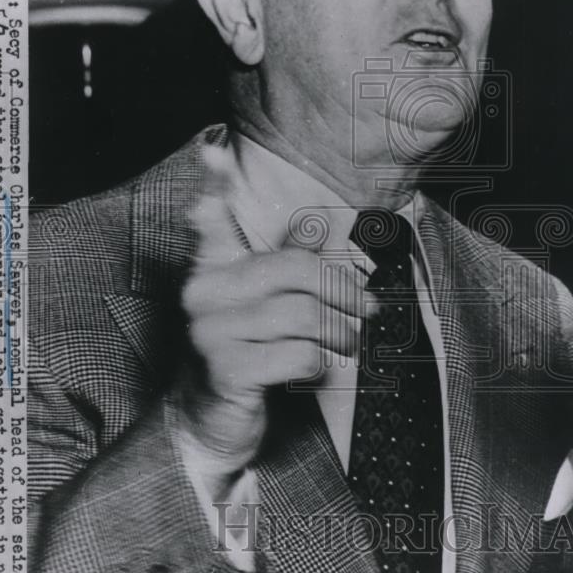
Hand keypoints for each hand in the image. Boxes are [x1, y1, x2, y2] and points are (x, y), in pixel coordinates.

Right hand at [174, 146, 368, 494]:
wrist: (208, 423)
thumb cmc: (243, 355)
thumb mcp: (261, 308)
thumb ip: (284, 264)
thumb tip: (312, 221)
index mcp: (212, 271)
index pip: (210, 222)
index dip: (214, 185)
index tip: (213, 150)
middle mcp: (204, 295)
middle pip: (294, 270)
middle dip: (343, 290)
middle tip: (368, 308)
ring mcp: (211, 333)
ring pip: (303, 315)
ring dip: (340, 334)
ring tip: (349, 344)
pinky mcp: (227, 371)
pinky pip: (297, 354)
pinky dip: (319, 364)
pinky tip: (316, 370)